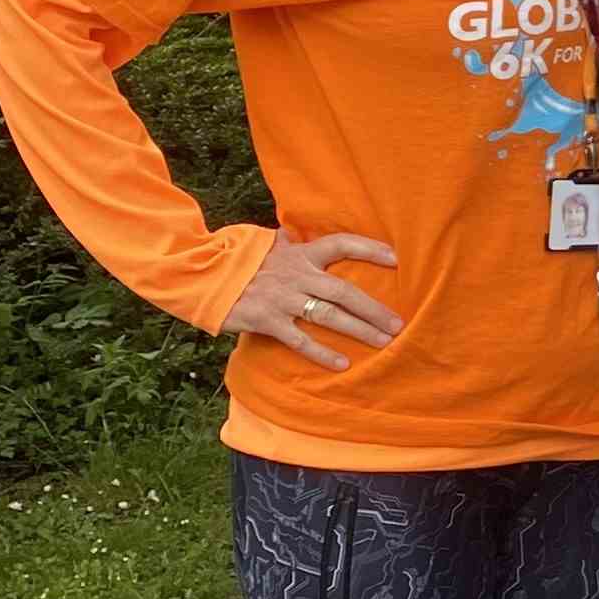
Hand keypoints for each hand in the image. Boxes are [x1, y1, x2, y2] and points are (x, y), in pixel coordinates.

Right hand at [222, 231, 401, 370]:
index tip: (396, 258)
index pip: (341, 244)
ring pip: (329, 316)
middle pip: (345, 291)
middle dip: (373, 308)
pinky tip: (342, 364)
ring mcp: (283, 298)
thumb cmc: (235, 259)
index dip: (370, 250)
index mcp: (299, 254)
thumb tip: (290, 234)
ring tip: (384, 342)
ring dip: (359, 330)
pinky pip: (301, 340)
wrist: (200, 273)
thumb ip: (282, 243)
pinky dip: (322, 354)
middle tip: (398, 324)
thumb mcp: (262, 244)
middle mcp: (297, 274)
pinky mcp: (267, 320)